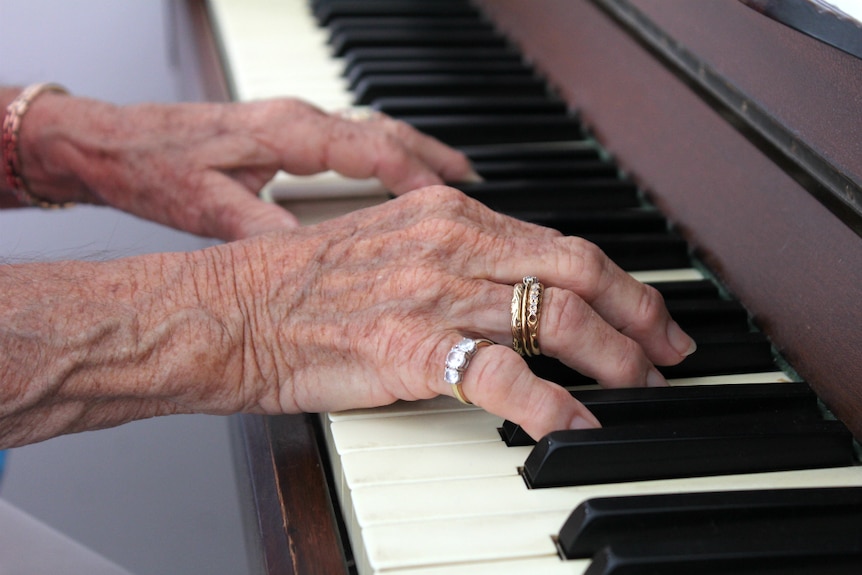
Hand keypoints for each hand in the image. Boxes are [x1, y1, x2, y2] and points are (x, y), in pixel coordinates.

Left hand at [18, 94, 475, 239]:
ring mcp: (291, 121)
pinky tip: (395, 174)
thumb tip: (311, 257)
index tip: (452, 197)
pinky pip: (351, 137)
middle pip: (382, 130)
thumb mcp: (209, 208)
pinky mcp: (283, 130)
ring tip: (452, 176)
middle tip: (474, 181)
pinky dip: (384, 154)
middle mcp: (294, 119)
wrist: (111, 142)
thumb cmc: (154, 168)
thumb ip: (264, 229)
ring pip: (371, 129)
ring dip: (414, 152)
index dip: (415, 173)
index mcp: (283, 132)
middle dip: (432, 155)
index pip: (369, 147)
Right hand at [222, 186, 695, 439]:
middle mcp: (452, 245)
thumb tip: (509, 287)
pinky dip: (556, 406)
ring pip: (556, 318)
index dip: (618, 281)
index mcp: (449, 215)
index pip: (561, 244)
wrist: (230, 311)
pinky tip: (580, 427)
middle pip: (577, 272)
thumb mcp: (389, 246)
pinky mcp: (413, 349)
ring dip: (614, 359)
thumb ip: (453, 258)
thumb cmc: (299, 286)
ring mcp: (435, 295)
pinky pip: (506, 378)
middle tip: (671, 352)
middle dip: (640, 316)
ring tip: (642, 389)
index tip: (648, 312)